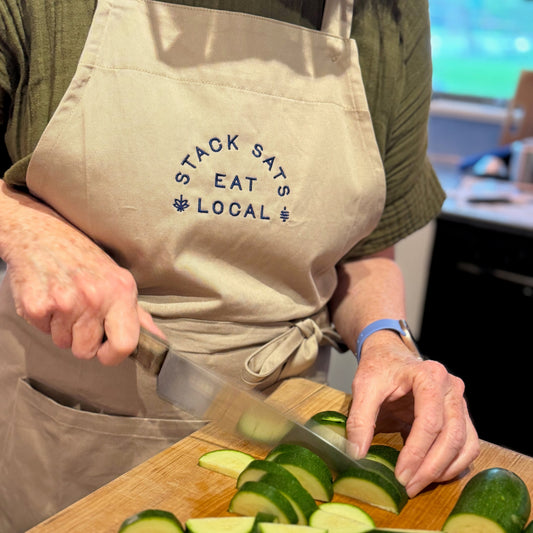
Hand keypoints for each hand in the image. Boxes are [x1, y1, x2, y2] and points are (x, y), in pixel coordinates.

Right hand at [2, 188, 162, 364]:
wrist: (41, 234)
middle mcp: (95, 296)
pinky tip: (48, 297)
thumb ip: (138, 316)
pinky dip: (43, 320)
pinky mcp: (36, 304)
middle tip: (80, 313)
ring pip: (63, 343)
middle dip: (82, 340)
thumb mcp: (118, 281)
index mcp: (121, 291)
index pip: (125, 344)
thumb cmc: (84, 260)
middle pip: (87, 351)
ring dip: (62, 328)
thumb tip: (160, 342)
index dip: (113, 356)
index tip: (105, 350)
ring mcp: (64, 300)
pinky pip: (42, 331)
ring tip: (64, 301)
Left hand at [346, 332, 479, 496]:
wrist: (389, 355)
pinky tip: (432, 474)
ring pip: (465, 444)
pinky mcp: (461, 414)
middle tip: (408, 487)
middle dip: (430, 467)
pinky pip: (467, 445)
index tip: (401, 475)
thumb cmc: (378, 369)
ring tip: (418, 484)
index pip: (429, 421)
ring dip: (444, 470)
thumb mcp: (363, 387)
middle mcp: (451, 387)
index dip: (416, 453)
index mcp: (429, 376)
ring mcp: (460, 401)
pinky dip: (454, 464)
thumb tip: (357, 454)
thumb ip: (359, 419)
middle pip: (451, 436)